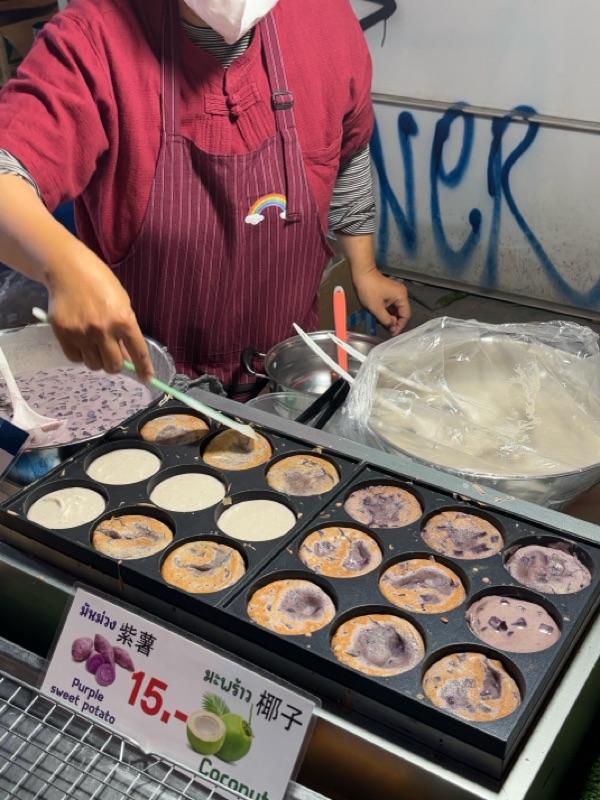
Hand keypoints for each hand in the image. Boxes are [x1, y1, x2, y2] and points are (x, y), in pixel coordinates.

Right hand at [46, 248, 153, 380]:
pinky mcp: (63, 334)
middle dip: (115, 365)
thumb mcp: (121, 302)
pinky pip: (75, 358)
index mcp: (123, 319)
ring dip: (97, 360)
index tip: (147, 379)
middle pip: (113, 365)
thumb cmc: (99, 282)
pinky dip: (80, 355)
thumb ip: (125, 329)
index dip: (144, 368)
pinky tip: (81, 342)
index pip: (138, 351)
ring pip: (94, 365)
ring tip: (94, 345)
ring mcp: (82, 333)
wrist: (67, 269)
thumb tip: (127, 356)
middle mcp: (103, 329)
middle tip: (112, 356)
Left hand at [352, 268, 410, 335]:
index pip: (406, 315)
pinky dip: (386, 312)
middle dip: (393, 322)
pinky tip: (378, 315)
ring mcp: (396, 293)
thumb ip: (386, 320)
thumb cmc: (368, 289)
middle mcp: (402, 294)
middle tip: (385, 329)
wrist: (362, 274)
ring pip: (395, 310)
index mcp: (401, 296)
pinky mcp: (390, 293)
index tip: (392, 333)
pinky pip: (391, 306)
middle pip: (401, 313)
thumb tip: (392, 328)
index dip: (400, 326)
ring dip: (388, 317)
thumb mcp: (376, 308)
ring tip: (379, 321)